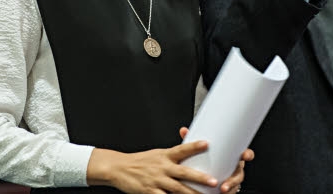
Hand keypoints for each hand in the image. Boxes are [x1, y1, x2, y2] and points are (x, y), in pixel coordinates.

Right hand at [87, 142, 216, 193]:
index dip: (194, 146)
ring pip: (177, 190)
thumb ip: (172, 156)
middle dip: (199, 178)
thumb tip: (188, 152)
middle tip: (213, 181)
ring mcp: (156, 181)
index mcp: (165, 156)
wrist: (119, 168)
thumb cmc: (140, 161)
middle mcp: (162, 168)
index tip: (207, 143)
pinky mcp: (149, 192)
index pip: (182, 149)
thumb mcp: (156, 154)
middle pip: (184, 173)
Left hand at [179, 127, 253, 193]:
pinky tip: (220, 193)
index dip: (247, 154)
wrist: (204, 174)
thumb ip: (195, 141)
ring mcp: (232, 178)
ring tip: (221, 189)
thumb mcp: (203, 148)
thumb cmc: (207, 157)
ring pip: (235, 183)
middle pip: (240, 172)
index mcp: (232, 155)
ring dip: (229, 187)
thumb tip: (183, 131)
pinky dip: (227, 192)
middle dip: (235, 179)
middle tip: (225, 183)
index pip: (244, 153)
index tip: (244, 155)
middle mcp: (234, 167)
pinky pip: (231, 190)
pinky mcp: (229, 187)